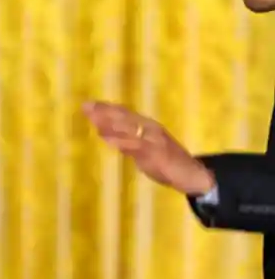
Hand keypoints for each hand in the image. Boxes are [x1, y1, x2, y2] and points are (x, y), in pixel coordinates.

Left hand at [83, 101, 215, 195]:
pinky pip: (137, 146)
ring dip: (111, 123)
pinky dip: (122, 142)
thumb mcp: (142, 150)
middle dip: (105, 112)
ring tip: (94, 118)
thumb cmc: (167, 161)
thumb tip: (104, 133)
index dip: (107, 108)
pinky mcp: (157, 153)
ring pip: (130, 129)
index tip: (89, 103)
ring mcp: (154, 140)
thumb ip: (125, 142)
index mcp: (148, 126)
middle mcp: (150, 129)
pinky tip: (109, 140)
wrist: (193, 174)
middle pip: (124, 118)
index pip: (125, 114)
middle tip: (86, 106)